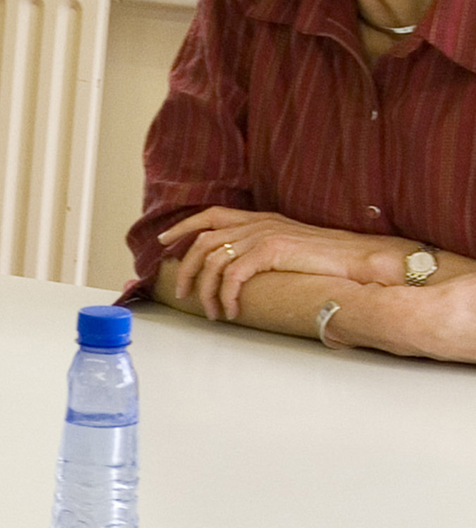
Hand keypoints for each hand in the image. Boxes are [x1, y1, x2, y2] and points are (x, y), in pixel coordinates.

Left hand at [160, 207, 407, 320]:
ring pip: (215, 261)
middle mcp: (258, 222)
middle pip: (204, 240)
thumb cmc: (332, 257)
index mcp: (260, 218)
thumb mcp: (291, 246)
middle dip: (187, 268)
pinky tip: (232, 311)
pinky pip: (234, 275)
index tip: (164, 241)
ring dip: (207, 290)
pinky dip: (228, 295)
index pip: (211, 215)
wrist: (362, 256)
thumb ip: (265, 248)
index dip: (184, 227)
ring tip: (212, 312)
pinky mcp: (272, 250)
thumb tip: (242, 268)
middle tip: (182, 291)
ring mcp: (264, 234)